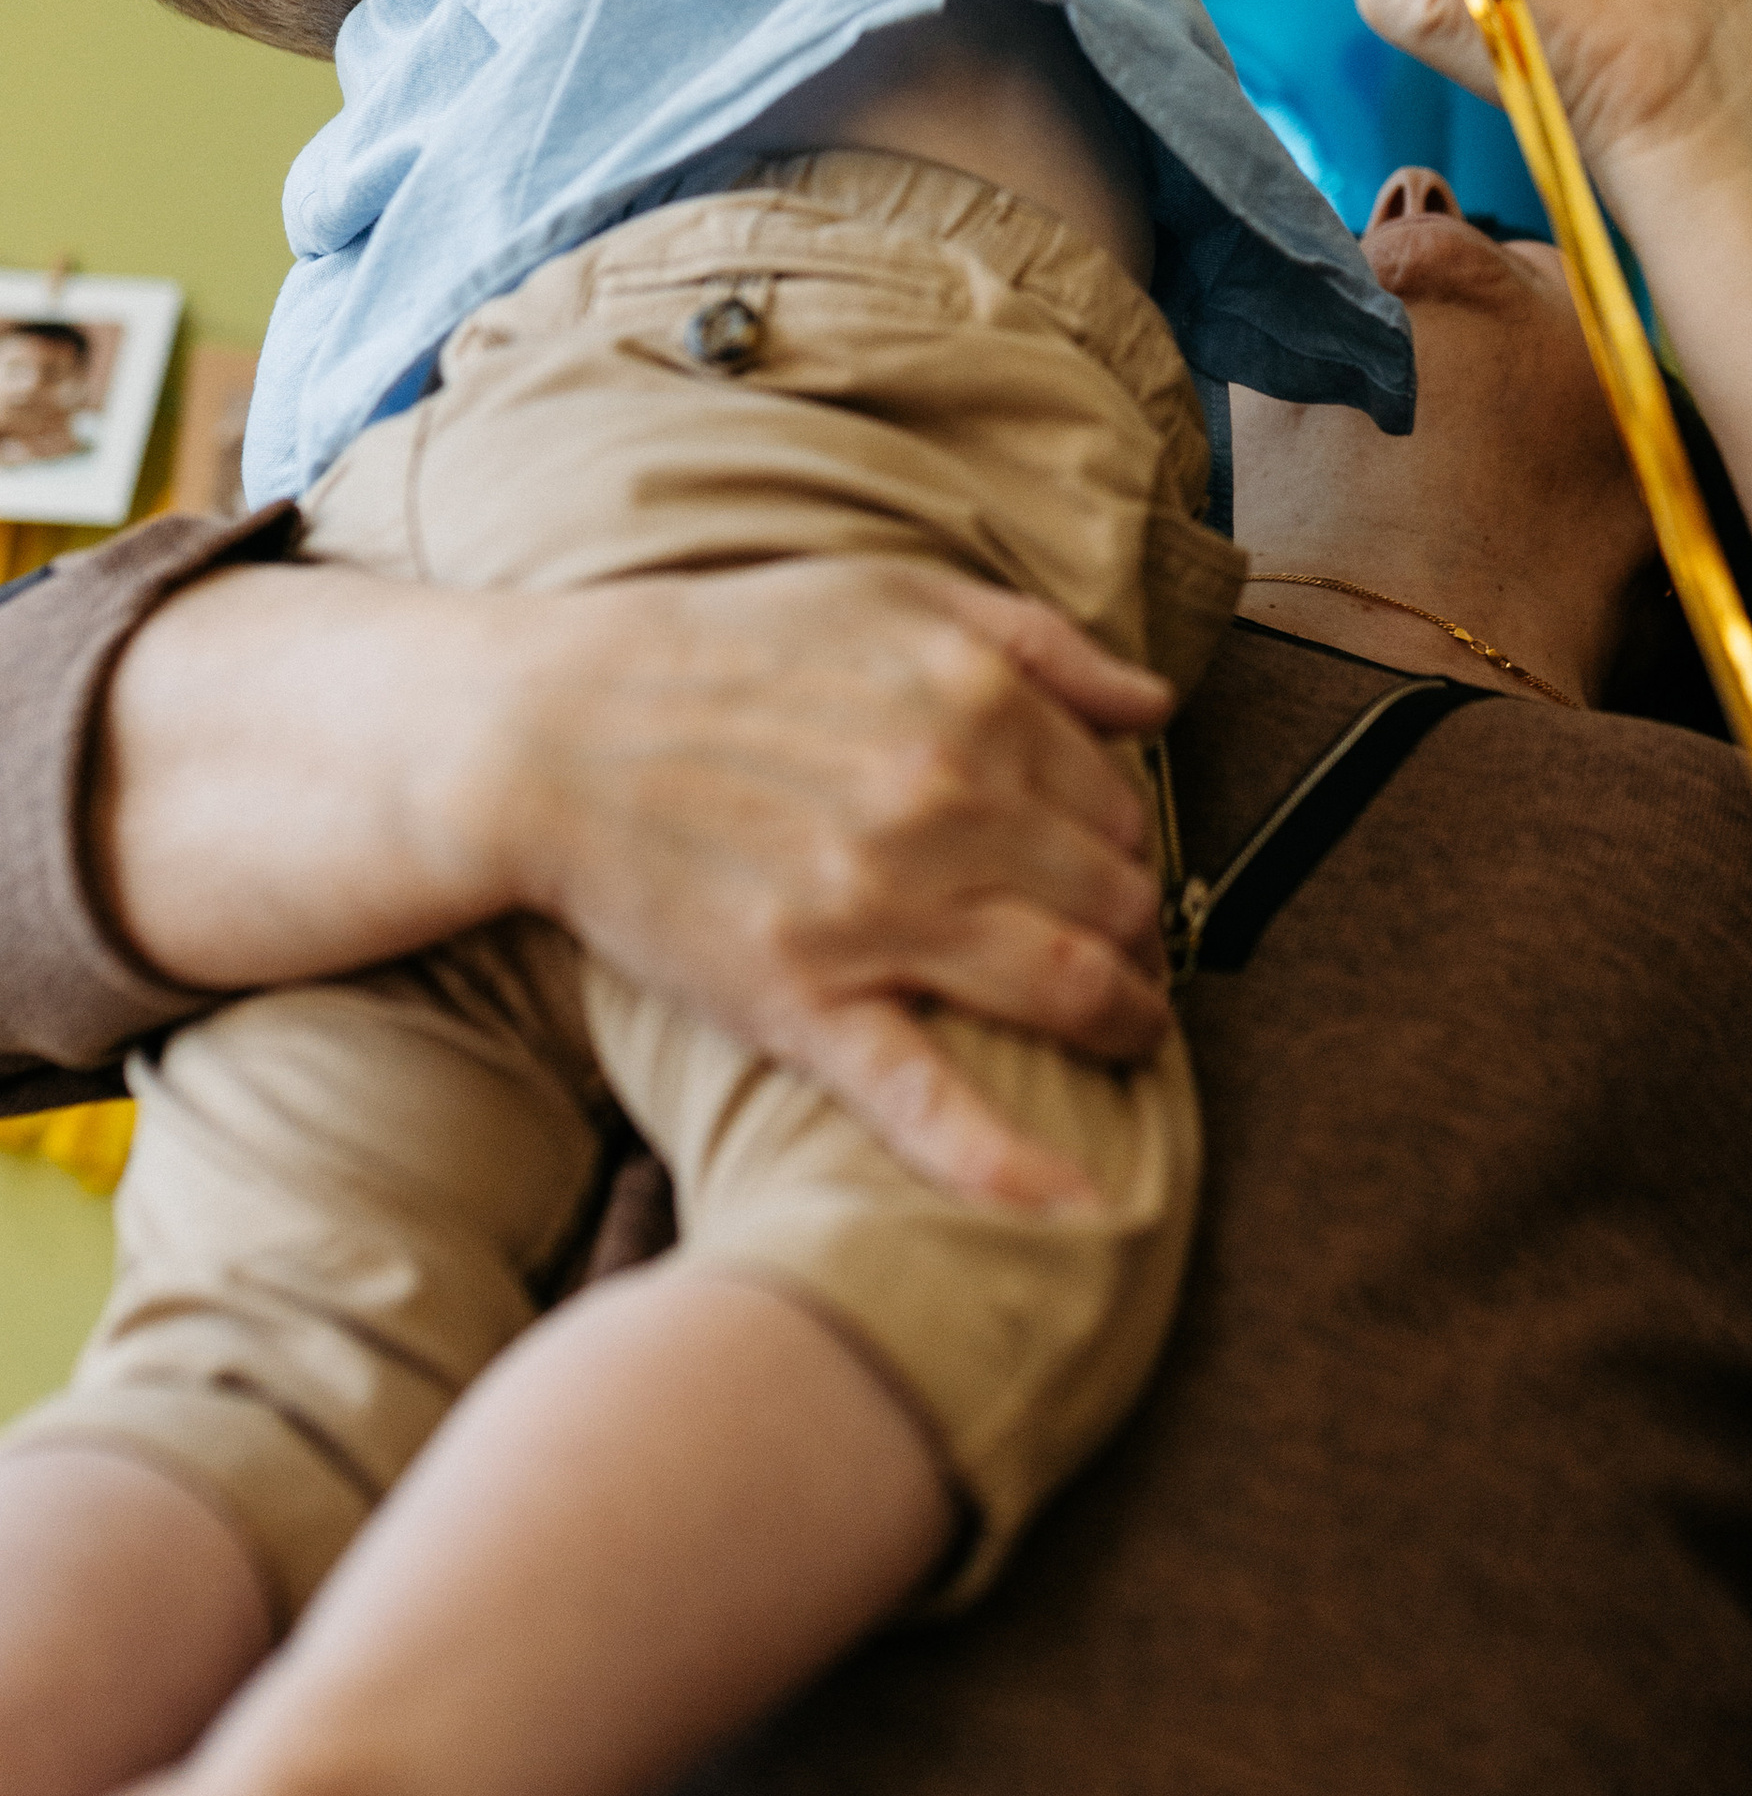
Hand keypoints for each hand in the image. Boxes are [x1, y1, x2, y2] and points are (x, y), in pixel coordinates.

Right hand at [102, 554, 1175, 1212]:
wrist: (550, 730)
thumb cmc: (725, 651)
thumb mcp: (895, 593)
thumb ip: (1041, 642)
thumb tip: (1158, 704)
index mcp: (976, 705)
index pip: (1119, 804)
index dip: (1124, 842)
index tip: (1107, 866)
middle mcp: (944, 806)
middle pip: (1112, 898)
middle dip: (1135, 931)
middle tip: (1124, 951)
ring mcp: (876, 913)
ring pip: (1064, 985)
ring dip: (1122, 1018)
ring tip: (1124, 1030)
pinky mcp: (802, 1001)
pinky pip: (924, 1096)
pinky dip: (1006, 1161)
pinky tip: (1076, 1203)